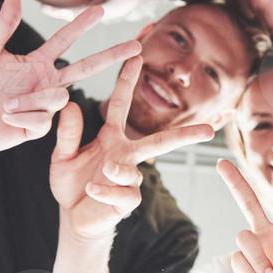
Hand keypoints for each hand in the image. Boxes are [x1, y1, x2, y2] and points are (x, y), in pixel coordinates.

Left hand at [0, 0, 139, 157]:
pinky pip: (43, 120)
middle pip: (86, 67)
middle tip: (136, 45)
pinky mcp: (38, 128)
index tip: (100, 9)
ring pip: (59, 98)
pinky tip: (5, 118)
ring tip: (5, 105)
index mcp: (36, 63)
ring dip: (30, 101)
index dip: (81, 24)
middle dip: (111, 56)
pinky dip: (21, 116)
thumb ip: (3, 27)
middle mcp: (45, 83)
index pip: (65, 40)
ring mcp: (44, 106)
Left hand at [50, 55, 214, 238]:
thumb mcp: (62, 156)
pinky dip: (106, 190)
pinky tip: (92, 190)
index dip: (128, 81)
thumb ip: (68, 133)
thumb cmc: (72, 183)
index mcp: (112, 138)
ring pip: (132, 171)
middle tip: (210, 131)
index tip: (136, 56)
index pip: (121, 105)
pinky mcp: (126, 202)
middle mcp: (126, 155)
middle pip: (160, 142)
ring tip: (104, 171)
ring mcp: (129, 179)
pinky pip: (124, 193)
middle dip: (186, 135)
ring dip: (118, 170)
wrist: (73, 217)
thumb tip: (70, 104)